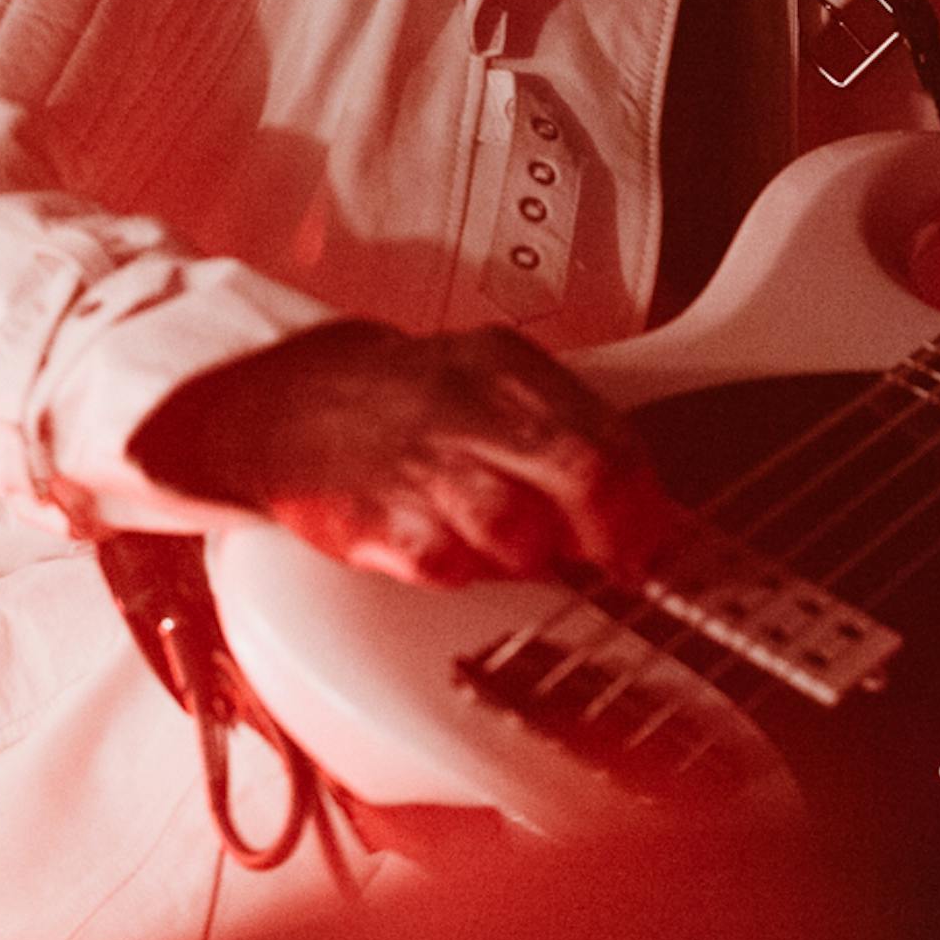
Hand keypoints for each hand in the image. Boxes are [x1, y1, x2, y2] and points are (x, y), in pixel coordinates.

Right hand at [127, 319, 682, 588]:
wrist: (287, 402)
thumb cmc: (404, 403)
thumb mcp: (490, 382)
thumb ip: (563, 431)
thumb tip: (639, 501)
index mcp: (507, 368)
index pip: (609, 435)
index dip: (643, 498)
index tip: (652, 532)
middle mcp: (469, 407)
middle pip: (581, 474)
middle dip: (611, 533)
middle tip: (614, 563)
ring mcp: (422, 463)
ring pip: (519, 532)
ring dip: (532, 558)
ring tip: (515, 550)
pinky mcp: (377, 519)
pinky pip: (448, 566)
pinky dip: (463, 571)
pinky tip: (452, 551)